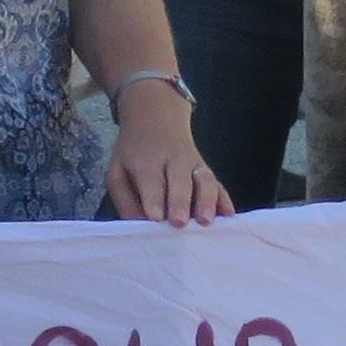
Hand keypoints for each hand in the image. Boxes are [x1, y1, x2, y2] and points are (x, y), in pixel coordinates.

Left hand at [103, 85, 231, 227]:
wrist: (155, 117)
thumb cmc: (134, 153)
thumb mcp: (117, 171)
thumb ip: (124, 200)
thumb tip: (138, 228)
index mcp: (147, 161)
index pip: (151, 180)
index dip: (153, 199)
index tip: (156, 217)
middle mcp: (173, 160)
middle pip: (179, 180)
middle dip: (180, 201)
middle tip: (179, 222)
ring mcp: (194, 164)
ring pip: (204, 180)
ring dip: (207, 200)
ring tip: (206, 221)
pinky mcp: (206, 170)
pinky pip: (218, 184)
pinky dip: (225, 199)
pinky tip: (228, 215)